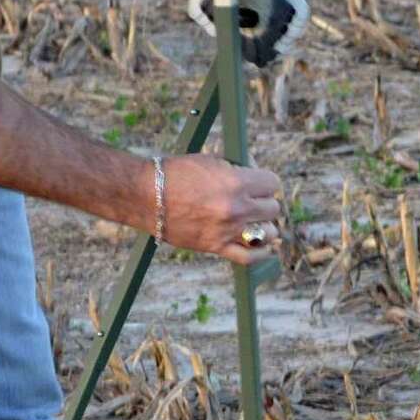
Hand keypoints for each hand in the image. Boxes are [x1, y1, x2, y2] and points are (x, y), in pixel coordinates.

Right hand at [160, 154, 280, 264]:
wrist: (146, 196)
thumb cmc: (176, 174)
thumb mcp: (211, 162)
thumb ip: (237, 172)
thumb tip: (254, 181)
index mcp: (236, 183)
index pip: (273, 184)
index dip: (266, 182)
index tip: (258, 183)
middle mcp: (236, 208)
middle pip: (272, 208)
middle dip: (263, 201)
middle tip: (251, 200)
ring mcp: (227, 230)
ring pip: (268, 232)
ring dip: (264, 225)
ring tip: (253, 221)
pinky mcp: (216, 247)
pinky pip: (250, 257)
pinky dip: (261, 252)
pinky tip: (261, 244)